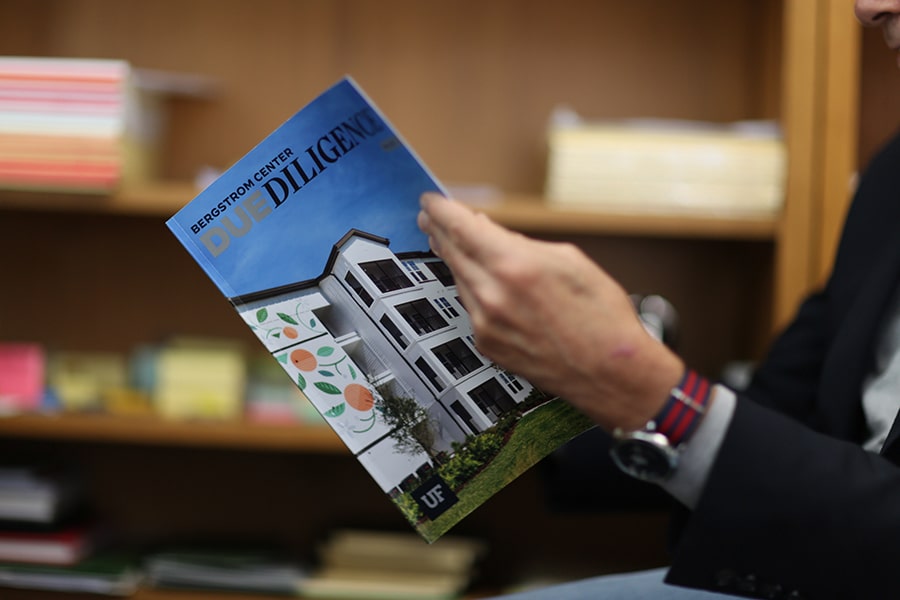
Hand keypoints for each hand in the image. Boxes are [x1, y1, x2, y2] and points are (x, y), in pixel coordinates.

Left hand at [417, 193, 683, 430]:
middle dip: (437, 231)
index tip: (430, 201)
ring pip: (459, 280)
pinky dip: (471, 289)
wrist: (610, 372)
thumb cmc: (601, 316)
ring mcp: (486, 323)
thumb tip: (489, 232)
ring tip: (449, 243)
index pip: (462, 228)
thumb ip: (523, 243)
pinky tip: (477, 280)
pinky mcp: (487, 345)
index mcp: (516, 265)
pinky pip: (470, 307)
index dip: (441, 211)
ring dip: (453, 260)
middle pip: (452, 253)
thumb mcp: (570, 260)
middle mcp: (493, 295)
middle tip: (427, 217)